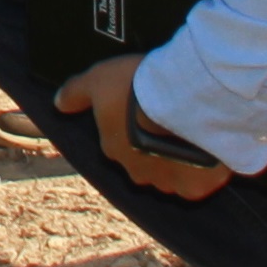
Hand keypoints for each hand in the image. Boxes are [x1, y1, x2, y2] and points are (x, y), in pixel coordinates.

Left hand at [56, 55, 232, 202]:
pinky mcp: (194, 188)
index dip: (132, 125)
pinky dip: (201, 172)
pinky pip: (196, 183)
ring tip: (193, 133)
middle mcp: (135, 171)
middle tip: (170, 120)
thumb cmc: (138, 87)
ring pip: (169, 174)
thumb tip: (59, 104)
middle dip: (152, 146)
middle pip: (143, 161)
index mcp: (112, 148)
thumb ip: (77, 92)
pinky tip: (208, 151)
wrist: (184, 101)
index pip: (117, 142)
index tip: (146, 109)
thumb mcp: (98, 78)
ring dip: (177, 159)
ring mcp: (165, 183)